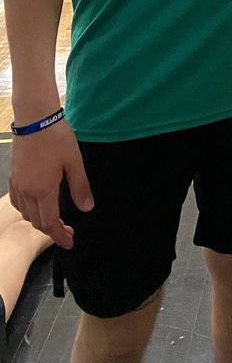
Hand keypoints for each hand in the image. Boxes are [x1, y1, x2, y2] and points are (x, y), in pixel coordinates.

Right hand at [9, 120, 93, 248]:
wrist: (34, 119)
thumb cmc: (57, 138)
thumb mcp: (74, 162)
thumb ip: (80, 187)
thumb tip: (87, 208)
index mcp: (43, 190)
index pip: (49, 223)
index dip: (59, 236)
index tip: (69, 243)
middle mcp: (27, 192)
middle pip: (36, 221)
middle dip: (52, 230)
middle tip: (67, 231)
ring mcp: (17, 184)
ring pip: (25, 213)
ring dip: (39, 221)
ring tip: (54, 219)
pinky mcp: (12, 177)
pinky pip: (17, 202)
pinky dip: (27, 210)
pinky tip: (35, 205)